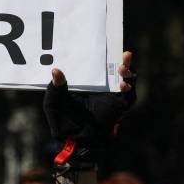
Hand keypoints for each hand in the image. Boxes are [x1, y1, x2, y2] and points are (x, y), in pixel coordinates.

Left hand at [42, 51, 135, 165]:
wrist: (73, 139)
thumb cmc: (61, 120)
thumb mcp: (53, 101)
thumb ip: (55, 87)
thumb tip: (55, 70)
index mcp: (87, 83)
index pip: (97, 66)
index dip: (103, 55)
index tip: (104, 44)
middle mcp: (101, 88)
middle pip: (115, 70)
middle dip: (121, 61)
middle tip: (124, 53)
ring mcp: (111, 97)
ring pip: (126, 80)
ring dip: (128, 72)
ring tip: (122, 68)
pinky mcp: (118, 107)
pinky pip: (129, 96)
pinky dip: (129, 88)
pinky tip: (124, 84)